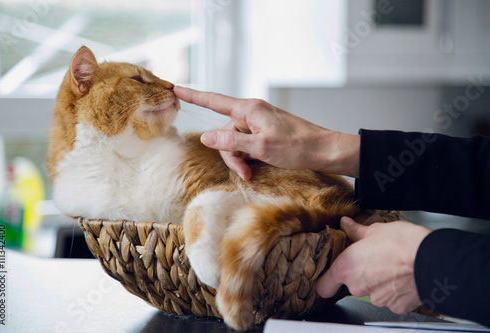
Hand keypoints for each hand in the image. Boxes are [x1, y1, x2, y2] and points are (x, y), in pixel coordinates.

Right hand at [174, 86, 359, 179]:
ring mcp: (259, 123)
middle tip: (245, 171)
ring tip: (252, 171)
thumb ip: (231, 141)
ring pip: (236, 142)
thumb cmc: (297, 146)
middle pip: (225, 132)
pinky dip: (249, 157)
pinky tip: (258, 166)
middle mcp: (252, 113)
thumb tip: (206, 137)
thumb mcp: (261, 147)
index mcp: (249, 109)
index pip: (214, 101)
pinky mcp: (265, 133)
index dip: (194, 96)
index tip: (176, 89)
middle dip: (231, 154)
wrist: (324, 150)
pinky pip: (247, 144)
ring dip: (240, 159)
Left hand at [316, 217, 431, 313]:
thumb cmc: (402, 242)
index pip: (324, 286)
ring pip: (372, 292)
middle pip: (352, 285)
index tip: (330, 278)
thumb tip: (346, 225)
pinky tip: (402, 277)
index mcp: (346, 267)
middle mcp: (358, 286)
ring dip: (378, 283)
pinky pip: (391, 299)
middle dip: (361, 275)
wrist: (431, 258)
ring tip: (392, 266)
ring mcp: (377, 298)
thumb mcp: (374, 230)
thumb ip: (356, 231)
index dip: (326, 282)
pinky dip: (395, 291)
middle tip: (374, 260)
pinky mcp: (396, 306)